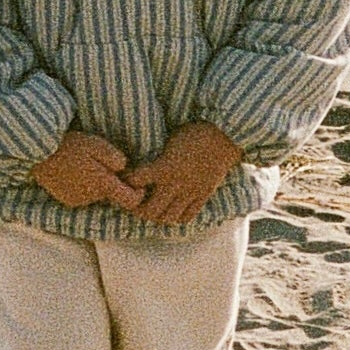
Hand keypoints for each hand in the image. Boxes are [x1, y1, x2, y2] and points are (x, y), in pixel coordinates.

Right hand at [31, 130, 145, 210]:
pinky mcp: (65, 200)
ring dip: (96, 184)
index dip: (138, 194)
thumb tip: (124, 168)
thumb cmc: (71, 145)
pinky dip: (82, 186)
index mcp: (103, 185)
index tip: (139, 184)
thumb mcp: (98, 145)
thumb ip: (115, 159)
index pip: (130, 201)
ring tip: (86, 164)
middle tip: (104, 163)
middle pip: (111, 195)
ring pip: (95, 195)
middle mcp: (91, 198)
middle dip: (112, 182)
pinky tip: (74, 171)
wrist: (39, 153)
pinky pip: (81, 195)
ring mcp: (76, 201)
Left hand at [127, 121, 243, 226]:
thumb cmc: (194, 131)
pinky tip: (173, 208)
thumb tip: (139, 156)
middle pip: (149, 211)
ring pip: (167, 218)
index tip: (124, 179)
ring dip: (157, 215)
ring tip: (154, 208)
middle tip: (135, 202)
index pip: (135, 181)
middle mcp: (174, 184)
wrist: (224, 136)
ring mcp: (189, 192)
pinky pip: (187, 217)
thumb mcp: (169, 139)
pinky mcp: (203, 196)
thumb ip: (157, 155)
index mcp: (163, 167)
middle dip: (138, 208)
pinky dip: (177, 216)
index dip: (126, 182)